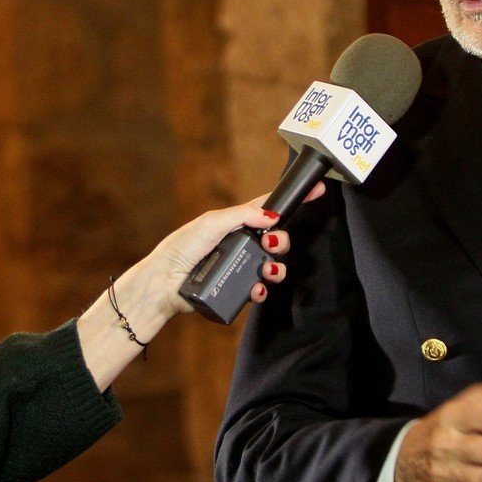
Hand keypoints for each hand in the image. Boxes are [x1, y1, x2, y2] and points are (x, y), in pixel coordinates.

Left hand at [137, 184, 324, 323]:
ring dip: (277, 268)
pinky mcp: (236, 289)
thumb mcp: (212, 223)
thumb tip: (272, 217)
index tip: (316, 191)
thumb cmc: (182, 248)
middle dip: (282, 241)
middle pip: (277, 239)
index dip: (290, 202)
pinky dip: (262, 290)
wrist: (165, 283)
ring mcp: (240, 267)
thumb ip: (243, 216)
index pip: (267, 208)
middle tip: (271, 244)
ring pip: (273, 266)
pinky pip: (260, 289)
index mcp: (235, 223)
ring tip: (267, 270)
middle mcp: (240, 244)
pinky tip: (256, 289)